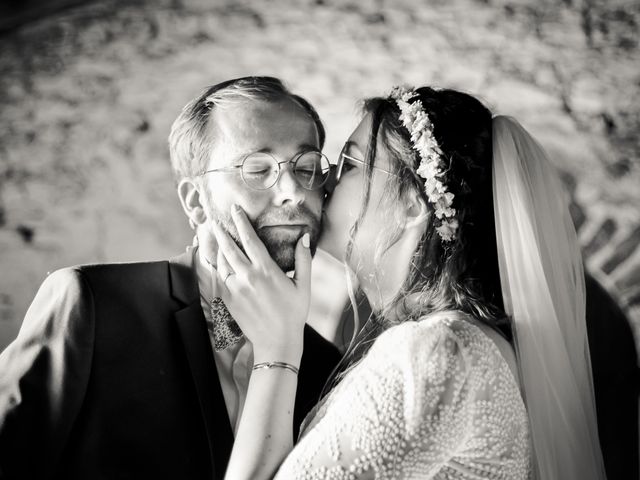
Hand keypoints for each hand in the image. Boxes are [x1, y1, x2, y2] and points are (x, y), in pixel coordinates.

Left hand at [211, 205, 310, 365]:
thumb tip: (304, 237)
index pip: (250, 239)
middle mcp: (247, 277)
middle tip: (214, 220)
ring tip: (216, 238)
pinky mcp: (229, 300)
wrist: (277, 342)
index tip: (235, 209)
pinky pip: (221, 277)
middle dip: (221, 232)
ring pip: (222, 262)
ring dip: (219, 248)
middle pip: (229, 248)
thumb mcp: (303, 286)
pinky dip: (219, 265)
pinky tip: (221, 261)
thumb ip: (303, 260)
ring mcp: (235, 289)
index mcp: (266, 270)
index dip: (241, 222)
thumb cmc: (293, 313)